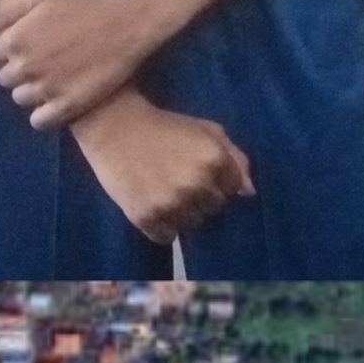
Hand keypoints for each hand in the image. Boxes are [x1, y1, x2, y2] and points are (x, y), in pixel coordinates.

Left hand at [0, 0, 168, 129]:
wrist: (127, 22)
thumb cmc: (83, 3)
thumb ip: (1, 14)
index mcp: (13, 41)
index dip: (7, 53)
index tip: (28, 47)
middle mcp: (24, 67)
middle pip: (4, 80)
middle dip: (19, 71)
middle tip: (44, 61)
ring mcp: (45, 88)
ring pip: (21, 99)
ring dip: (31, 91)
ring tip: (54, 78)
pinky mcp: (67, 105)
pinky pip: (39, 120)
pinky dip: (44, 113)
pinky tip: (57, 100)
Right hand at [72, 91, 254, 244]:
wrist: (115, 126)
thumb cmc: (166, 126)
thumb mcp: (208, 130)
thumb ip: (235, 158)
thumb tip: (249, 192)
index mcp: (215, 160)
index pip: (233, 190)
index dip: (219, 183)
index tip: (201, 174)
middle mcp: (197, 184)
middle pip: (213, 208)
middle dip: (201, 198)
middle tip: (179, 181)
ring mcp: (171, 202)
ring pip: (191, 224)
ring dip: (182, 214)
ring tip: (165, 193)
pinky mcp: (145, 216)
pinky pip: (166, 236)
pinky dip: (161, 227)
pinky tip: (152, 206)